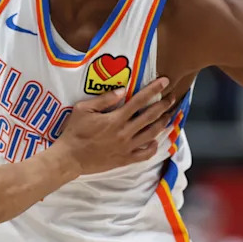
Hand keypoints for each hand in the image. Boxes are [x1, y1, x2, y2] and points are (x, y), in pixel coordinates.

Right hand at [57, 77, 174, 174]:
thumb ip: (104, 99)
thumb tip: (122, 90)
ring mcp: (126, 147)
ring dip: (162, 123)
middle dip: (163, 105)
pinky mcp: (125, 159)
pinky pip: (144, 154)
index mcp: (115, 118)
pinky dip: (153, 147)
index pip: (139, 100)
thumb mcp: (83, 109)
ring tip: (169, 115)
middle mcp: (125, 132)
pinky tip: (155, 141)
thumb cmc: (74, 132)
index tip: (165, 82)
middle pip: (150, 116)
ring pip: (151, 134)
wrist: (69, 158)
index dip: (154, 90)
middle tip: (172, 97)